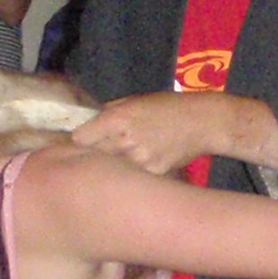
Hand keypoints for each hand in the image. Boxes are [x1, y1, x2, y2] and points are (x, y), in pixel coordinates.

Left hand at [73, 93, 224, 173]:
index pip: (79, 139)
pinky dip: (132, 174)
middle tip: (92, 157)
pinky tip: (139, 168)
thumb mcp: (133, 102)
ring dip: (111, 168)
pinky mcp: (154, 173)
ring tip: (120, 162)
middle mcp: (125, 141)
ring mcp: (140, 160)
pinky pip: (134, 176)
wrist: (202, 122)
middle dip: (90, 157)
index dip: (75, 143)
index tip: (76, 145)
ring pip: (112, 170)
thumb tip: (87, 126)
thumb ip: (108, 114)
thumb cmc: (167, 107)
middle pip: (92, 158)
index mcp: (116, 119)